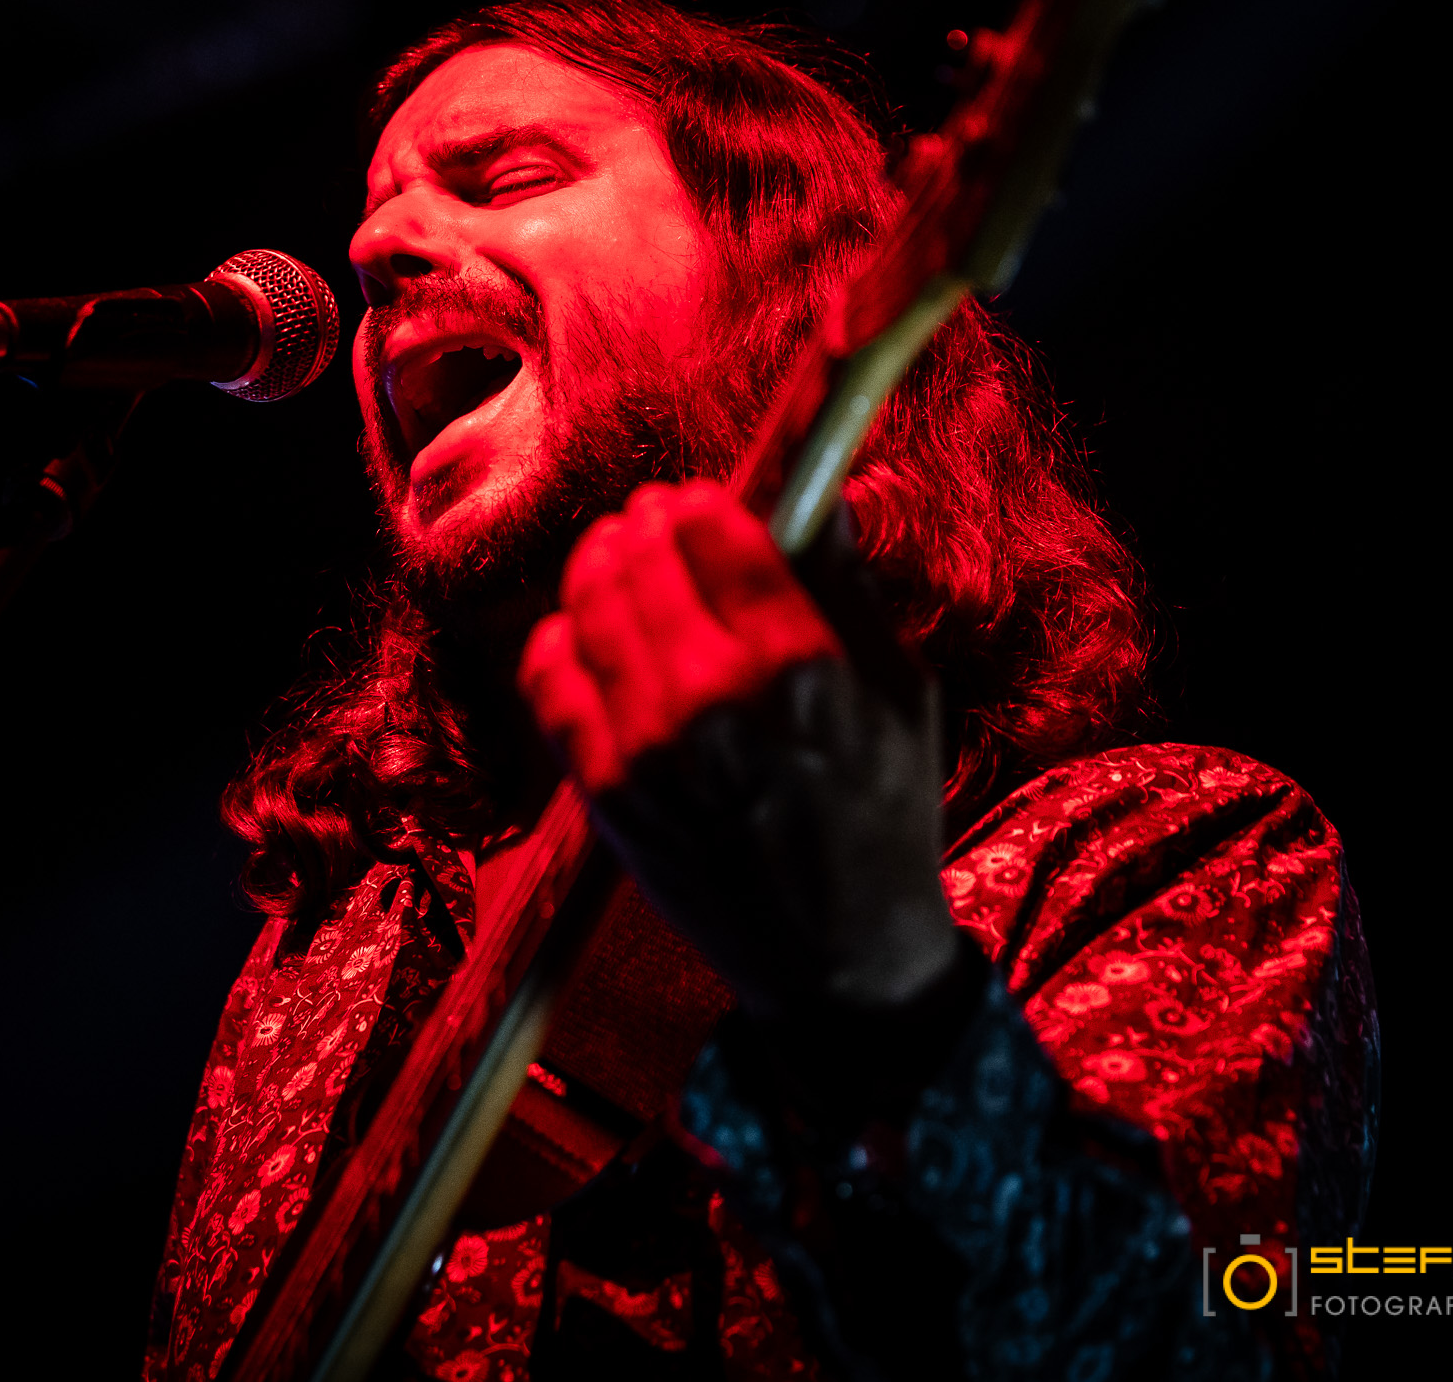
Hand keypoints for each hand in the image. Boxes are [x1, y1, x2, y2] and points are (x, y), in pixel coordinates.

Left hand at [518, 481, 961, 1018]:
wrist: (841, 959)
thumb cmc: (883, 814)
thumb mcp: (901, 693)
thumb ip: (849, 589)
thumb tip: (821, 494)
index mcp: (801, 668)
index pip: (719, 537)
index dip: (697, 505)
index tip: (694, 501)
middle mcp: (716, 703)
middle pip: (643, 562)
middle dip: (642, 527)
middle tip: (645, 522)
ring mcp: (651, 752)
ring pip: (588, 611)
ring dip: (593, 569)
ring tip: (607, 559)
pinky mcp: (607, 796)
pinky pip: (550, 686)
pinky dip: (553, 645)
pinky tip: (571, 633)